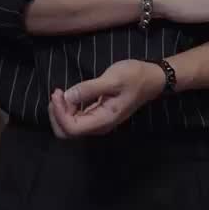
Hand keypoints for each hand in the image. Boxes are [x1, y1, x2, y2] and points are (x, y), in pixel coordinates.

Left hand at [49, 60, 164, 138]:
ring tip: (61, 92)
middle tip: (57, 93)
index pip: (71, 128)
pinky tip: (69, 95)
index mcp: (104, 120)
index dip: (59, 113)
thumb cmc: (135, 77)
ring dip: (60, 111)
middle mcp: (99, 125)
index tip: (58, 93)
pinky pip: (76, 118)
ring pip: (69, 126)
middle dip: (57, 115)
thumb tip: (68, 96)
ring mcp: (98, 121)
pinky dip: (67, 108)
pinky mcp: (97, 114)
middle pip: (67, 132)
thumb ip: (89, 89)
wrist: (151, 78)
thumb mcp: (113, 79)